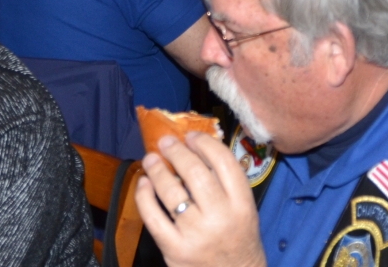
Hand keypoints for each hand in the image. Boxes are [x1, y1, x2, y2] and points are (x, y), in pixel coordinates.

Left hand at [133, 133, 263, 266]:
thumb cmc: (239, 240)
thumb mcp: (244, 210)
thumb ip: (225, 183)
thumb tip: (194, 149)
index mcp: (242, 205)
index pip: (224, 162)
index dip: (204, 143)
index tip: (191, 136)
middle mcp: (221, 217)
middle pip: (195, 172)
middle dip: (176, 151)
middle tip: (165, 142)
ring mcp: (196, 234)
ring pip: (171, 191)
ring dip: (157, 169)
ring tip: (151, 159)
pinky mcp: (174, 250)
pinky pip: (153, 216)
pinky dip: (144, 196)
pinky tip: (143, 183)